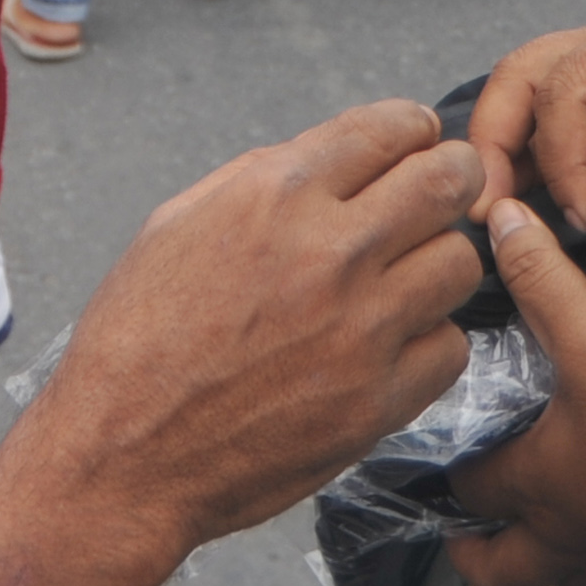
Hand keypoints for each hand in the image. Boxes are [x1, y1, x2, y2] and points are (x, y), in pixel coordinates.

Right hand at [15, 102, 483, 569]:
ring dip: (438, 264)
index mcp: (273, 196)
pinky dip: (428, 344)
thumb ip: (260, 181)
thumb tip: (332, 162)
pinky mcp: (379, 400)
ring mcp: (362, 328)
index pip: (389, 128)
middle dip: (454, 178)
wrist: (125, 457)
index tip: (419, 142)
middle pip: (448, 181)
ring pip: (460, 264)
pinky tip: (390, 348)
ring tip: (406, 281)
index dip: (414, 130)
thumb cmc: (138, 343)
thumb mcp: (175, 226)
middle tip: (446, 194)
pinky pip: (450, 348)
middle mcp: (328, 251)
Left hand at [445, 199, 585, 585]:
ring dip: (544, 557)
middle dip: (478, 552)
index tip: (441, 457)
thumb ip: (549, 285)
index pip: (469, 487)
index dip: (450, 472)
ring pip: (560, 578)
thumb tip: (504, 221)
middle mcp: (564, 538)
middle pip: (499, 571)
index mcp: (536, 486)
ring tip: (546, 524)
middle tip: (469, 527)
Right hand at [465, 0, 585, 237]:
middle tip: (488, 209)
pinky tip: (531, 198)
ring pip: (530, 92)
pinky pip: (561, 115)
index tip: (585, 220)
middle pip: (522, 77)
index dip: (562, 161)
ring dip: (508, 147)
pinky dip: (539, 153)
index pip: (567, 92)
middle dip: (496, 141)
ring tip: (497, 208)